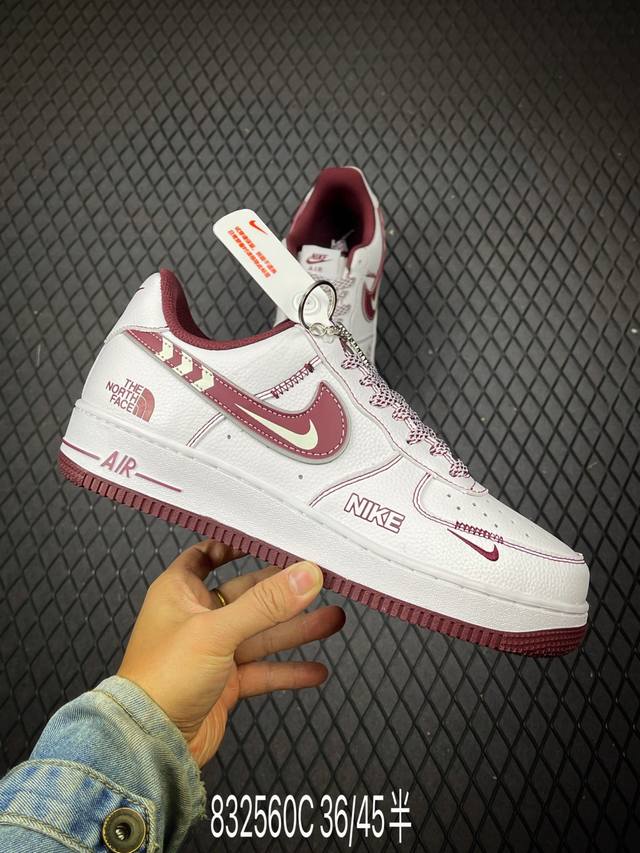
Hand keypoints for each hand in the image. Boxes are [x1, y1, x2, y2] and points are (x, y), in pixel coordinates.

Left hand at [117, 541, 343, 766]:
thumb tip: (306, 575)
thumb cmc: (162, 679)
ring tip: (333, 620)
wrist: (149, 745)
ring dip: (296, 629)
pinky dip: (288, 670)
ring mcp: (212, 652)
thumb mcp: (217, 631)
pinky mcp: (225, 683)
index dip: (234, 545)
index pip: (206, 556)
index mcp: (179, 592)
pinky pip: (263, 671)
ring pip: (261, 634)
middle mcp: (196, 618)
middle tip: (321, 582)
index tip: (269, 539)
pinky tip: (315, 670)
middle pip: (248, 596)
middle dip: (285, 592)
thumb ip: (265, 604)